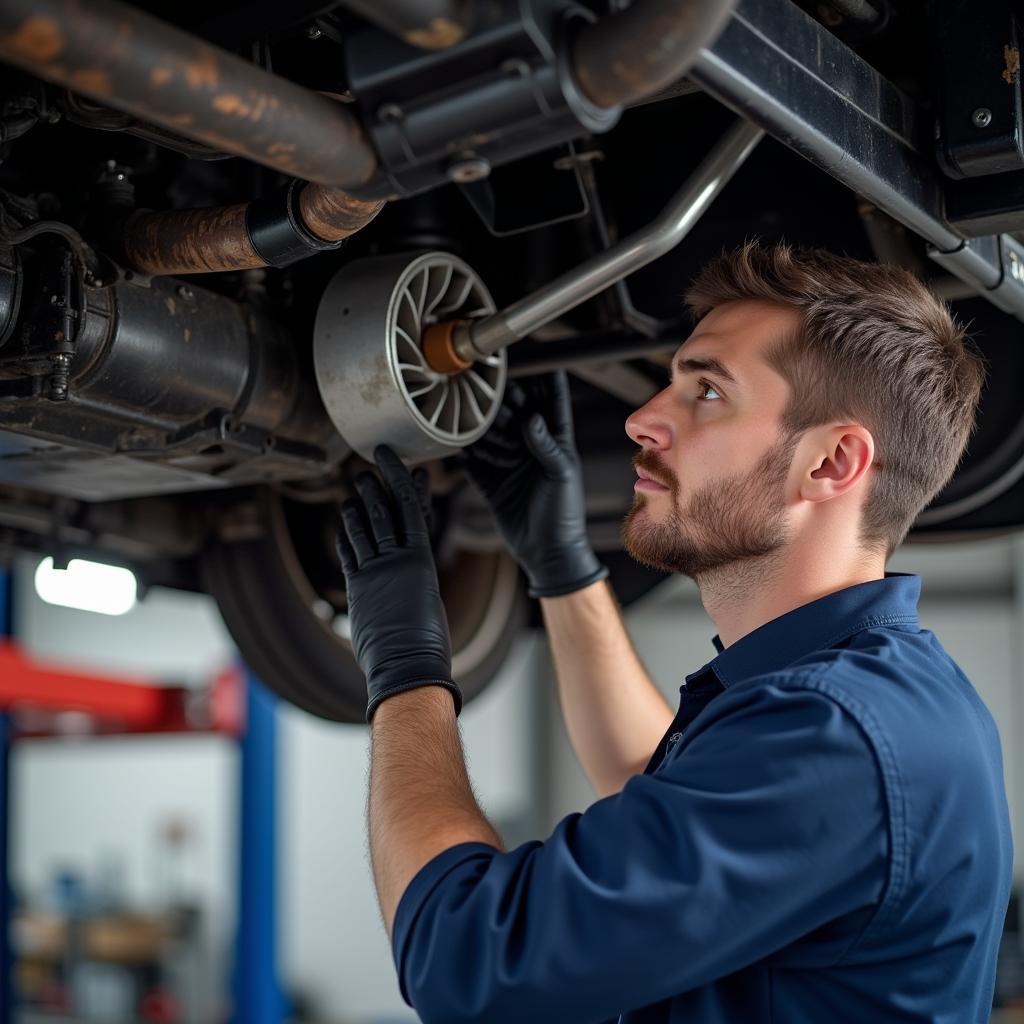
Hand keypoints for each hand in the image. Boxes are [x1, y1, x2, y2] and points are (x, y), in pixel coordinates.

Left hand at [336, 445, 459, 722]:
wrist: (408, 663)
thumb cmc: (427, 638)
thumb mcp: (428, 596)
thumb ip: (415, 575)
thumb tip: (407, 570)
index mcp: (422, 558)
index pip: (412, 507)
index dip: (404, 481)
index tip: (400, 464)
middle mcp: (398, 558)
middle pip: (384, 510)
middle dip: (375, 486)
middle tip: (366, 470)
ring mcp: (375, 571)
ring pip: (363, 527)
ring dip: (356, 506)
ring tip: (352, 491)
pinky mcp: (358, 586)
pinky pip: (349, 552)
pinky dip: (345, 534)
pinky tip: (343, 523)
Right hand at [460, 370, 607, 598]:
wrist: (547, 552)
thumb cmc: (564, 513)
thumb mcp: (560, 474)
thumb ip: (546, 444)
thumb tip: (531, 418)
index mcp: (556, 442)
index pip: (552, 404)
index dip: (546, 381)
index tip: (538, 357)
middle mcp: (532, 449)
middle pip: (515, 415)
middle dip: (503, 400)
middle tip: (486, 384)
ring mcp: (510, 465)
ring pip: (491, 435)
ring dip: (480, 424)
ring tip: (465, 407)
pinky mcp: (492, 483)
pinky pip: (475, 462)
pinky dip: (464, 451)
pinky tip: (451, 438)